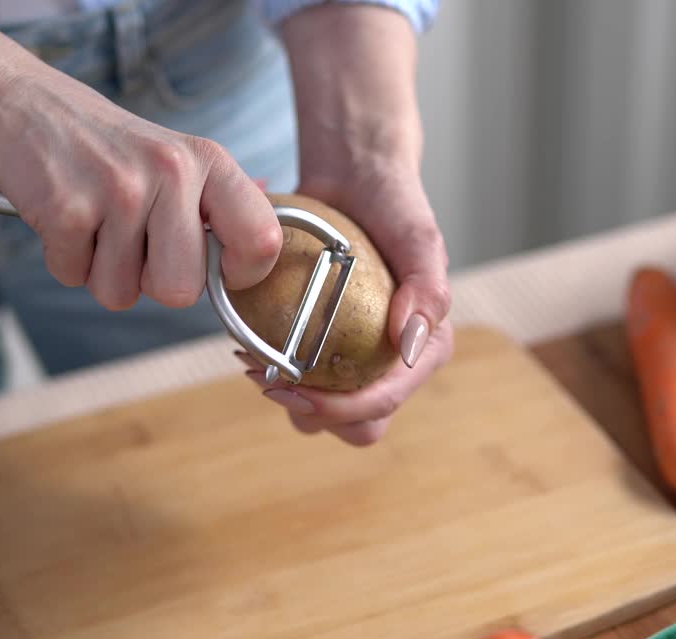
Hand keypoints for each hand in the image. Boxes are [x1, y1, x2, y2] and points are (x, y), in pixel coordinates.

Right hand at [0, 63, 282, 309]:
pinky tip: (62, 217)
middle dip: (150, 281)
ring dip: (100, 270)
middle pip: (181, 290)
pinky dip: (64, 259)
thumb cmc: (97, 139)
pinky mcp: (66, 209)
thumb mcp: (171, 152)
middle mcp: (170, 172)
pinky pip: (74, 277)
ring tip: (92, 221)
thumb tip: (266, 230)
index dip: (242, 273)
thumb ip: (216, 196)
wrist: (14, 98)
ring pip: (121, 294)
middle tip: (129, 239)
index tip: (216, 270)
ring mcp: (118, 191)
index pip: (261, 239)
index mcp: (206, 160)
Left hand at [237, 159, 454, 445]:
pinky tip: (246, 346)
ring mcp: (354, 357)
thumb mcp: (419, 238)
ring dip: (290, 402)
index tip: (290, 387)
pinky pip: (300, 382)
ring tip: (255, 365)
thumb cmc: (393, 203)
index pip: (382, 404)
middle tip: (270, 381)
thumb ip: (428, 290)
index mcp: (421, 350)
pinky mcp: (321, 346)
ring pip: (323, 415)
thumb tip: (411, 347)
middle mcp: (390, 362)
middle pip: (356, 427)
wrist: (355, 174)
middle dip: (314, 416)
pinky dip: (274, 374)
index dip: (338, 409)